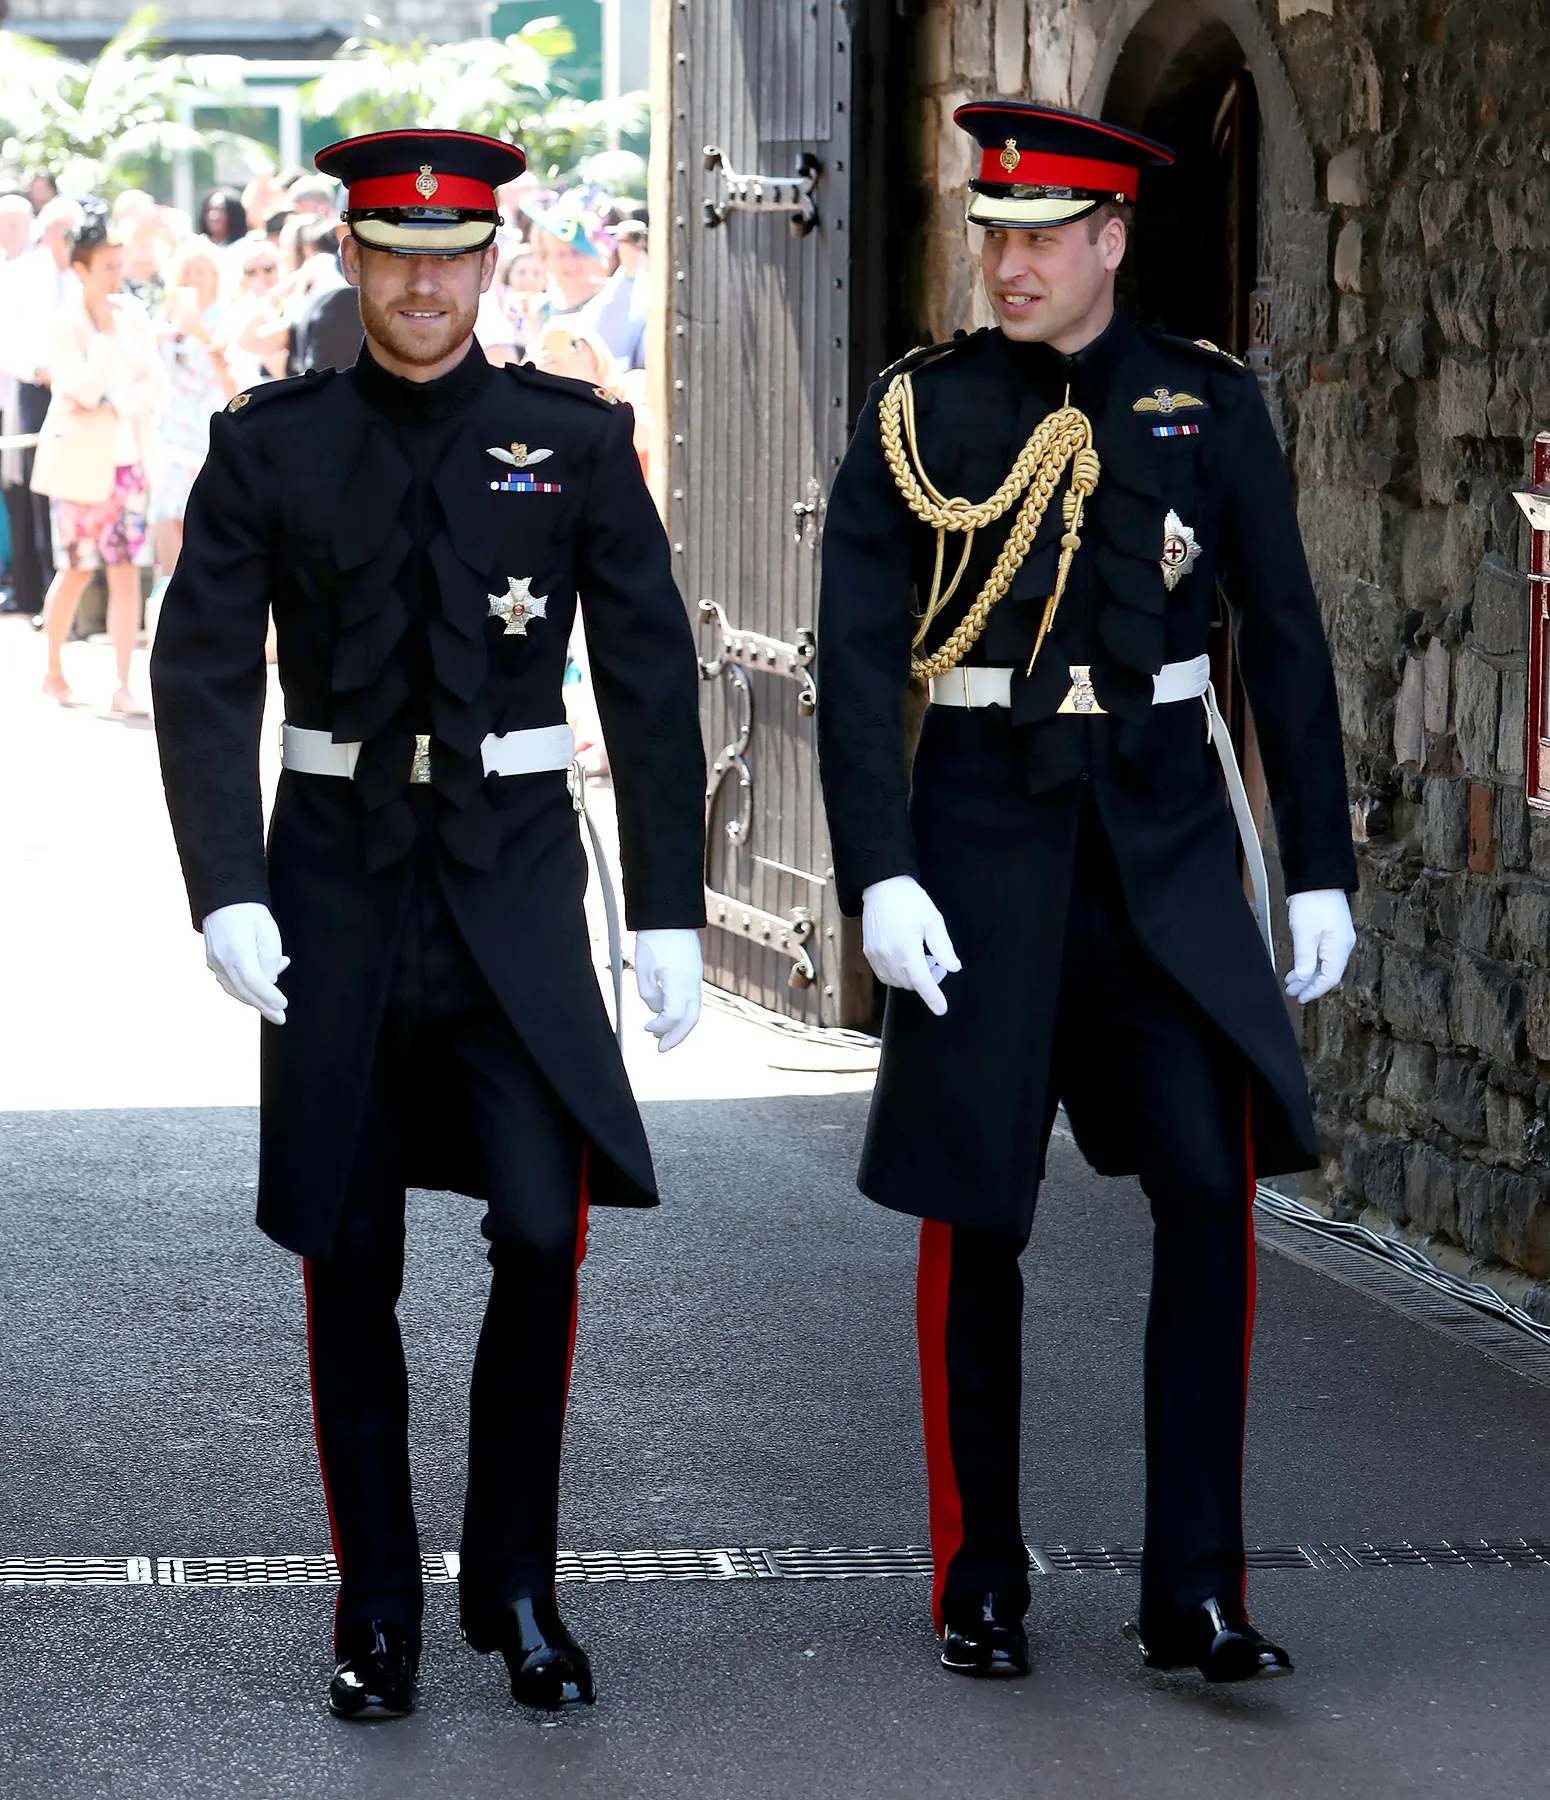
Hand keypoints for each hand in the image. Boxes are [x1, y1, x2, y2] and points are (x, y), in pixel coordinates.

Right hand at [202, 902, 289, 1024]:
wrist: (224, 899)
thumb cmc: (250, 913)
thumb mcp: (268, 931)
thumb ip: (270, 959)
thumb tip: (269, 982)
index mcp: (237, 950)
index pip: (254, 981)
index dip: (269, 996)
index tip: (283, 1005)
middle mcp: (222, 959)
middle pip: (244, 991)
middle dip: (264, 1006)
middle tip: (280, 1018)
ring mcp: (214, 962)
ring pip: (235, 990)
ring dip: (255, 999)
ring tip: (273, 1004)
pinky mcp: (212, 962)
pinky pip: (229, 982)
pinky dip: (245, 988)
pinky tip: (261, 985)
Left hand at [635, 928, 702, 1050]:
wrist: (670, 915)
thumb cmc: (654, 940)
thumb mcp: (643, 969)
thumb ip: (649, 995)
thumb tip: (656, 1010)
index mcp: (678, 982)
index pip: (674, 1016)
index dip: (661, 1027)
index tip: (647, 1028)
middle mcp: (692, 982)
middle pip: (690, 1019)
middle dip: (676, 1037)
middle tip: (661, 1048)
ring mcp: (696, 978)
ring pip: (694, 1011)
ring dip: (679, 1026)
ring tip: (662, 1034)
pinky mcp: (695, 973)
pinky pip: (693, 1000)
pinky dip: (682, 1013)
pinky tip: (668, 1014)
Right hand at [861, 875, 960, 1016]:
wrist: (881, 886)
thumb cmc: (910, 900)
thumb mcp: (933, 920)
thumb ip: (943, 947)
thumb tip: (953, 968)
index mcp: (907, 950)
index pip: (923, 983)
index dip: (933, 998)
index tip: (942, 1009)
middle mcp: (889, 957)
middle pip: (911, 984)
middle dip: (927, 980)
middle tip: (937, 961)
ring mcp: (876, 957)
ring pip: (898, 982)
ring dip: (912, 977)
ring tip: (921, 956)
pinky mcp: (869, 953)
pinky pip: (885, 975)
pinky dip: (898, 974)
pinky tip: (906, 957)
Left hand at [1284, 889, 1355, 1004]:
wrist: (1318, 877)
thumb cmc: (1312, 902)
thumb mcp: (1304, 933)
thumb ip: (1304, 958)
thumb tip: (1303, 978)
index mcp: (1339, 947)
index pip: (1330, 978)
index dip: (1314, 990)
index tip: (1300, 997)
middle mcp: (1342, 945)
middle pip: (1328, 973)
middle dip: (1308, 984)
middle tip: (1291, 991)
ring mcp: (1338, 938)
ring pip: (1324, 964)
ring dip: (1307, 974)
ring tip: (1290, 981)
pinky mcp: (1332, 931)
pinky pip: (1323, 954)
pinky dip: (1310, 962)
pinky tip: (1298, 966)